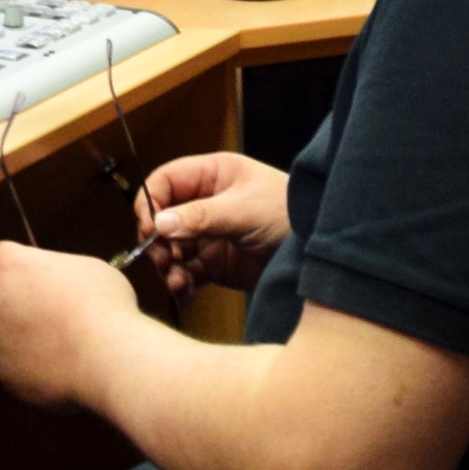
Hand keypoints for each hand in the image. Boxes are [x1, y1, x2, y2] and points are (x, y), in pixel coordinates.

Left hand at [0, 240, 137, 409]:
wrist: (107, 358)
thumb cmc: (103, 304)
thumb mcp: (89, 269)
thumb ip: (59, 273)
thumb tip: (56, 286)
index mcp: (13, 267)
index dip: (12, 265)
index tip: (31, 274)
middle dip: (9, 302)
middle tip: (43, 311)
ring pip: (0, 336)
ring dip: (19, 337)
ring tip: (58, 346)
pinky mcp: (5, 376)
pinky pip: (12, 368)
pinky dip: (28, 368)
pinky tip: (58, 369)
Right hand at [135, 151, 289, 303]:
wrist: (318, 252)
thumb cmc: (291, 214)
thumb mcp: (245, 211)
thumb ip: (202, 217)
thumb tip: (160, 223)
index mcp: (213, 176)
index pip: (165, 182)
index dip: (151, 203)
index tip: (150, 229)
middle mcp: (206, 203)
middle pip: (162, 218)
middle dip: (159, 242)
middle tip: (166, 260)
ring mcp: (209, 234)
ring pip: (171, 249)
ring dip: (168, 267)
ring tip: (178, 281)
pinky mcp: (215, 263)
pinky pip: (186, 273)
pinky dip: (181, 284)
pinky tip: (186, 293)